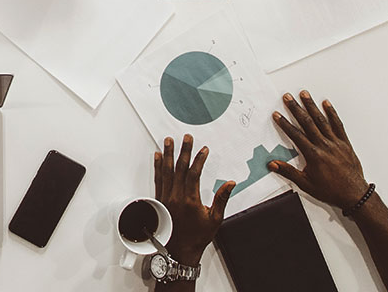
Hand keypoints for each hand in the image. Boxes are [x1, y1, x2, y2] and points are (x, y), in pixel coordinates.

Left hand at [155, 134, 234, 262]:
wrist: (179, 250)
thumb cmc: (197, 236)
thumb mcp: (215, 219)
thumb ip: (221, 199)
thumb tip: (230, 183)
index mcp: (190, 200)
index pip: (194, 174)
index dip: (199, 159)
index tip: (203, 149)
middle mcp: (176, 196)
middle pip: (179, 168)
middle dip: (183, 151)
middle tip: (186, 137)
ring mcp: (166, 197)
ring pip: (166, 171)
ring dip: (167, 154)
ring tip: (168, 140)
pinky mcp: (159, 200)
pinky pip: (157, 179)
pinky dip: (157, 166)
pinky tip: (157, 156)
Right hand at [270, 91, 368, 209]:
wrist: (354, 195)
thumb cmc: (332, 191)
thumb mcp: (306, 184)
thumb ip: (288, 172)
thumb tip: (273, 164)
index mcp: (313, 155)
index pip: (296, 135)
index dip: (285, 124)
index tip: (277, 115)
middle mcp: (324, 145)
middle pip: (307, 123)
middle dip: (296, 108)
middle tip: (288, 97)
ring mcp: (336, 143)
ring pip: (321, 120)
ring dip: (311, 106)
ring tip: (304, 94)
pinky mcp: (345, 143)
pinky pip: (338, 125)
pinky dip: (332, 113)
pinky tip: (327, 104)